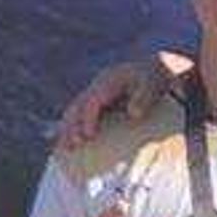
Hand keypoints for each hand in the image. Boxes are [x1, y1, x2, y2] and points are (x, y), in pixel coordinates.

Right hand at [55, 53, 184, 149]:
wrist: (153, 68)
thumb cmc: (153, 78)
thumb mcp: (151, 85)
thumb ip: (143, 99)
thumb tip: (133, 114)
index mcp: (108, 82)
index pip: (92, 102)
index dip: (88, 119)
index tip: (89, 136)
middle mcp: (97, 87)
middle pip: (77, 106)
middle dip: (71, 126)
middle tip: (70, 145)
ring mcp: (95, 93)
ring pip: (75, 110)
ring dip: (67, 128)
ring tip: (63, 148)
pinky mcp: (98, 101)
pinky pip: (80, 113)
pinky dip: (73, 126)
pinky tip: (68, 142)